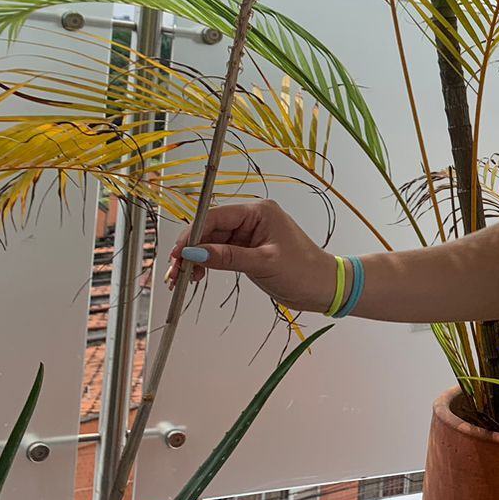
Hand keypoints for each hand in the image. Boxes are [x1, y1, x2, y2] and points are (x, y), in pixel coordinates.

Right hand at [159, 199, 335, 312]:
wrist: (324, 288)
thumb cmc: (303, 271)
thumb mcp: (264, 264)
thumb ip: (227, 258)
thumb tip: (193, 254)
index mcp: (259, 212)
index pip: (215, 216)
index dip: (192, 234)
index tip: (176, 254)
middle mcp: (252, 218)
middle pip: (209, 229)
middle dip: (190, 250)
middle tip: (173, 272)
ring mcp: (249, 234)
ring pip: (211, 242)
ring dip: (195, 259)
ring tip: (181, 279)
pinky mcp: (248, 250)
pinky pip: (220, 253)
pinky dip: (206, 263)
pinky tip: (196, 276)